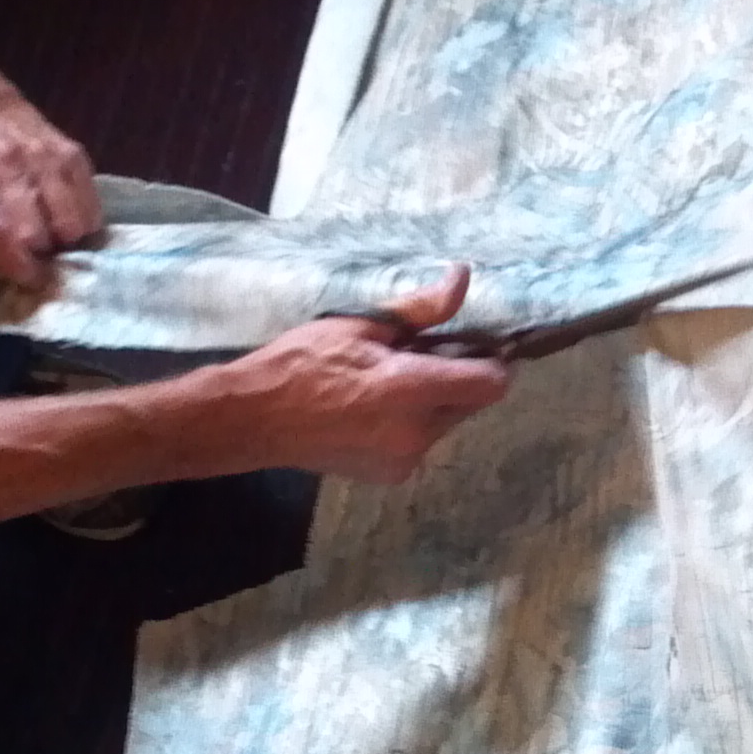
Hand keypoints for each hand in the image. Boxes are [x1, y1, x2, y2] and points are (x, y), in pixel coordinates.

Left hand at [0, 97, 99, 286]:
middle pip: (36, 232)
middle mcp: (10, 163)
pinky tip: (74, 222)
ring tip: (58, 242)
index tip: (25, 281)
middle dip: (41, 259)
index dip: (15, 266)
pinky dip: (85, 221)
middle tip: (40, 263)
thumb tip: (10, 268)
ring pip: (70, 222)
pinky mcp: (72, 151)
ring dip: (66, 242)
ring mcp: (45, 156)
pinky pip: (90, 201)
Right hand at [220, 268, 513, 482]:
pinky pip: (423, 441)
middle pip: (471, 403)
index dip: (495, 361)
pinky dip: (413, 422)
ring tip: (390, 380)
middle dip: (458, 377)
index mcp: (409, 390)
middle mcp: (416, 433)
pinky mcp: (393, 475)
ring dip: (435, 400)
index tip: (479, 344)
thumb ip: (420, 310)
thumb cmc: (302, 362)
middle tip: (421, 354)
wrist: (257, 419)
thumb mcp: (360, 325)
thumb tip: (462, 278)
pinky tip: (376, 409)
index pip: (490, 384)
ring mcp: (405, 460)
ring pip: (447, 422)